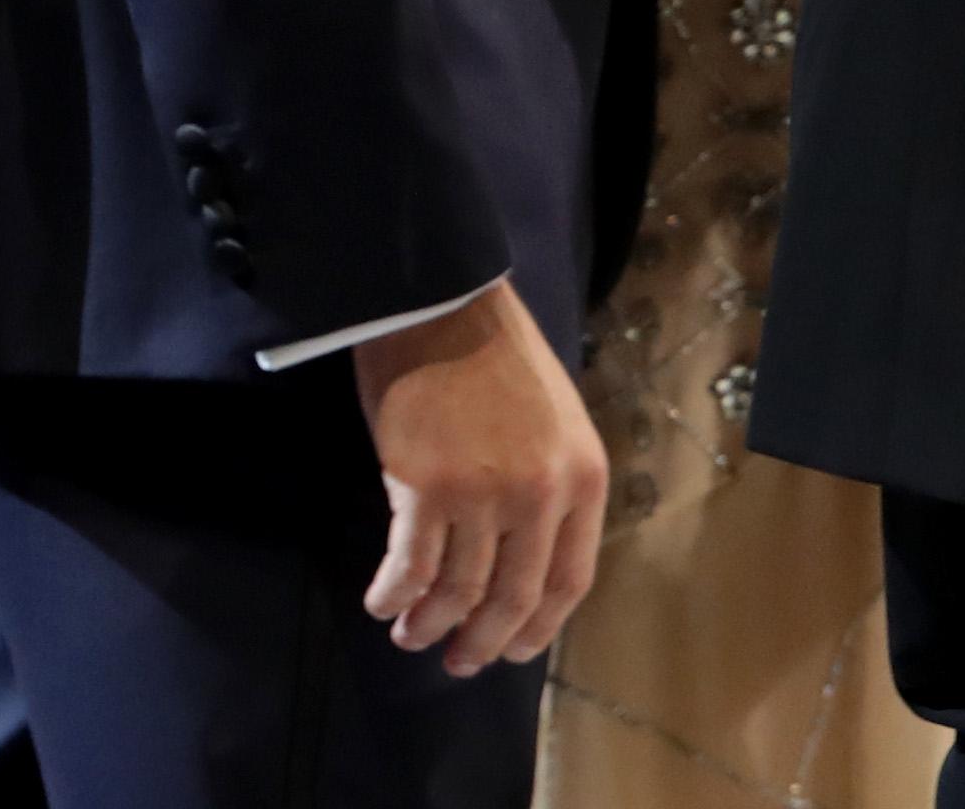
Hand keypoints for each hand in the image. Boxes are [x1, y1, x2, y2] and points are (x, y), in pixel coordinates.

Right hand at [349, 279, 608, 674]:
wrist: (441, 302)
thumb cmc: (495, 356)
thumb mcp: (555, 423)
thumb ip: (551, 489)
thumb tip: (522, 559)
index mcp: (583, 480)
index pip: (569, 583)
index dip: (536, 629)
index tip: (511, 652)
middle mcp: (540, 496)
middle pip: (513, 599)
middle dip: (482, 642)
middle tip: (458, 661)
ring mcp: (481, 495)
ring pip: (457, 591)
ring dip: (430, 624)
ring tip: (410, 634)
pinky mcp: (423, 487)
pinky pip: (410, 567)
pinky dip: (394, 594)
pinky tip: (381, 603)